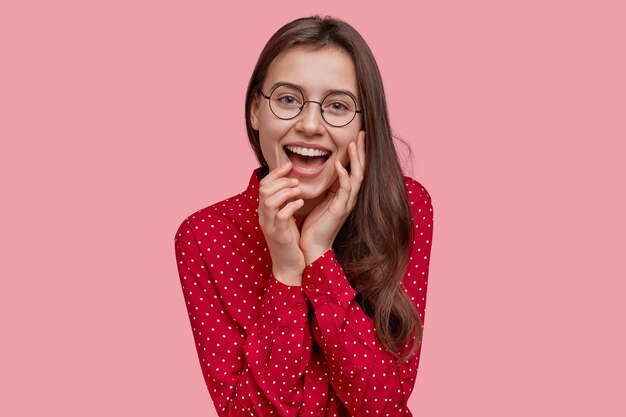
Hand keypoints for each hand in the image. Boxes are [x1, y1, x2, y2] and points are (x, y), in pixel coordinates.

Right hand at [257, 162, 305, 284]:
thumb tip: (291, 183)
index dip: (275, 173)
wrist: (289, 266)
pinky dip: (291, 206)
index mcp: (265, 211)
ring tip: (299, 191)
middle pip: (264, 189)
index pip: (263, 185)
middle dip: (281, 180)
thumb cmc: (289, 241)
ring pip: (269, 200)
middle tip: (296, 181)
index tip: (288, 165)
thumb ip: (284, 202)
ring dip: (285, 191)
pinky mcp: (279, 235)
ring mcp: (269, 226)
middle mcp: (263, 217)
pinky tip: (300, 203)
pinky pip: (281, 216)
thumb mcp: (285, 218)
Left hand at [300, 131, 365, 263]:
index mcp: (345, 194)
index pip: (355, 169)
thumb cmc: (314, 224)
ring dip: (356, 160)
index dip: (357, 153)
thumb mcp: (320, 199)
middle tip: (362, 134)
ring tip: (353, 144)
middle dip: (362, 151)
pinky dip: (343, 176)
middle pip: (361, 169)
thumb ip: (325, 186)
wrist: (313, 245)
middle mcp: (350, 197)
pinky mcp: (340, 209)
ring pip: (357, 177)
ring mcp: (347, 203)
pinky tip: (340, 165)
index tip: (357, 137)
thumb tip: (321, 170)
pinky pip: (345, 189)